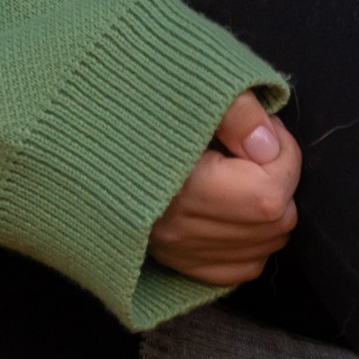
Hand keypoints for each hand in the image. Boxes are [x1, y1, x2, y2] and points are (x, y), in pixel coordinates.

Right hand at [148, 90, 301, 286]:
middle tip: (253, 145)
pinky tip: (236, 204)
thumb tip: (269, 146)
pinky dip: (251, 240)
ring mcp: (175, 251)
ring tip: (243, 170)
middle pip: (273, 224)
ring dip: (267, 210)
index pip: (270, 194)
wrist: (75, 126)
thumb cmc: (135, 100)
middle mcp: (178, 230)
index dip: (283, 154)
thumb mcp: (189, 89)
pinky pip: (238, 269)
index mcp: (181, 188)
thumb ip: (237, 113)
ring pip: (262, 249)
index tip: (263, 128)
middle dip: (278, 179)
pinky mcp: (173, 260)